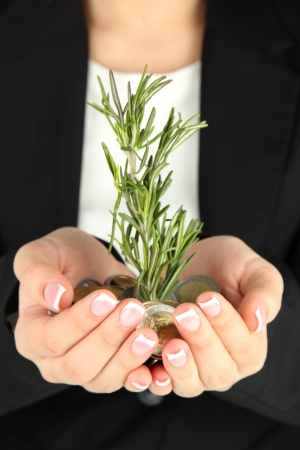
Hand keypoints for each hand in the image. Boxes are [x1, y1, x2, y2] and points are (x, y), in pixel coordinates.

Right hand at [13, 227, 157, 392]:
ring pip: (102, 379)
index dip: (81, 322)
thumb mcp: (42, 254)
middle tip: (133, 310)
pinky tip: (154, 366)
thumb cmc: (62, 258)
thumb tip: (56, 297)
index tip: (106, 298)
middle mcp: (53, 361)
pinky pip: (122, 382)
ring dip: (127, 358)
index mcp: (32, 335)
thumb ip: (38, 274)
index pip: (53, 338)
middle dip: (109, 338)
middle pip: (78, 365)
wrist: (89, 264)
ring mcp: (83, 369)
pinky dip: (139, 376)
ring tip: (148, 333)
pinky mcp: (109, 369)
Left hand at [147, 236, 282, 396]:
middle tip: (184, 311)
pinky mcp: (166, 367)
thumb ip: (264, 293)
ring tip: (171, 344)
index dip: (225, 326)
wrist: (190, 262)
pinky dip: (155, 380)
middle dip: (201, 341)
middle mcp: (225, 365)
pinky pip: (161, 384)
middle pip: (217, 370)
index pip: (244, 348)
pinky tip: (149, 367)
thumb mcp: (254, 270)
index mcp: (251, 347)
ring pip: (191, 385)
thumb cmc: (228, 266)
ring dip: (180, 366)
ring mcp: (194, 371)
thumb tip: (257, 320)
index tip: (207, 299)